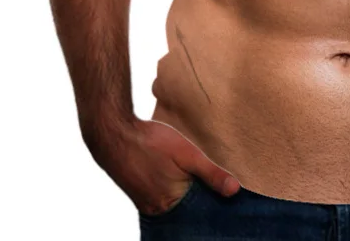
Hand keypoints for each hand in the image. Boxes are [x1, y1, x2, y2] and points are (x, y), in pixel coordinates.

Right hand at [83, 116, 240, 214]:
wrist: (114, 134)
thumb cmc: (151, 141)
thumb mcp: (187, 153)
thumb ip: (211, 173)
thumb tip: (235, 191)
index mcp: (169, 204)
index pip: (200, 215)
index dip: (216, 206)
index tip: (231, 201)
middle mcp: (157, 211)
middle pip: (188, 214)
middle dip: (203, 205)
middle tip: (222, 193)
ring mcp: (146, 204)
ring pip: (176, 207)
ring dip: (190, 200)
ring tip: (206, 187)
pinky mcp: (140, 195)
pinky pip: (164, 201)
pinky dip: (176, 196)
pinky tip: (184, 184)